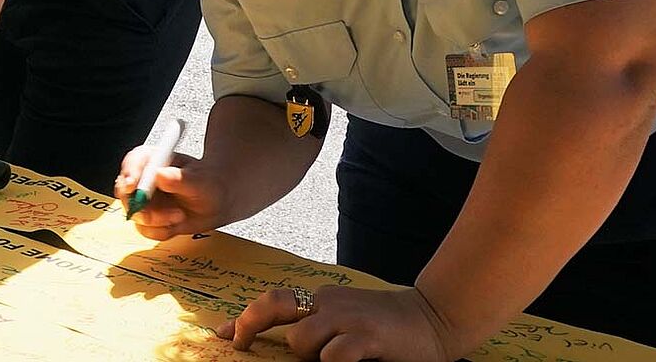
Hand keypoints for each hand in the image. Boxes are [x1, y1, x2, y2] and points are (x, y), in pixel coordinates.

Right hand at [114, 146, 231, 238]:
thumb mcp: (199, 181)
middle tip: (154, 215)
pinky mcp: (148, 218)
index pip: (133, 162)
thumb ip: (179, 178)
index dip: (129, 172)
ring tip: (179, 216)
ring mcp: (144, 200)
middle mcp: (144, 179)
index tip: (133, 185)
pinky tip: (176, 224)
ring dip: (156, 221)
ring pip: (135, 214)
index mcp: (154, 160)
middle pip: (125, 191)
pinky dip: (161, 231)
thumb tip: (159, 174)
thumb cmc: (209, 185)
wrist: (216, 203)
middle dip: (139, 206)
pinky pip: (145, 230)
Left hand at [220, 286, 457, 361]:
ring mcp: (347, 318)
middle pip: (274, 305)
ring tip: (334, 359)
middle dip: (249, 323)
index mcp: (321, 299)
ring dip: (307, 355)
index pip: (273, 302)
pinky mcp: (367, 337)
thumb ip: (316, 325)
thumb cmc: (384, 327)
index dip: (244, 318)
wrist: (433, 318)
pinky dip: (333, 360)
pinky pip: (334, 354)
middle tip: (240, 343)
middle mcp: (328, 303)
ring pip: (301, 340)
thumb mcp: (345, 319)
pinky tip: (346, 360)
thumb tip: (284, 342)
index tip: (222, 335)